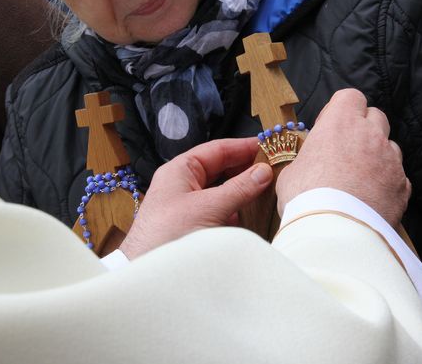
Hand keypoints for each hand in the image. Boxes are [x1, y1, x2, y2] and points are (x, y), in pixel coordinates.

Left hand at [120, 138, 272, 258]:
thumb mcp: (209, 207)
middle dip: (245, 169)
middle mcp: (183, 185)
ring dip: (241, 192)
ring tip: (267, 190)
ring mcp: (187, 207)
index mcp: (180, 171)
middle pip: (220, 170)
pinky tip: (249, 216)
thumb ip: (239, 188)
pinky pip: (218, 213)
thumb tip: (263, 171)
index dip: (243, 147)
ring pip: (221, 192)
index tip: (268, 145)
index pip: (217, 150)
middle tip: (273, 169)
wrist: (149, 275)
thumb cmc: (168, 235)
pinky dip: (234, 212)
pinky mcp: (192, 228)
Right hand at [276, 89, 410, 227]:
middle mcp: (370, 135)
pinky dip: (387, 183)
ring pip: (390, 146)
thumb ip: (306, 161)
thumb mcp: (292, 173)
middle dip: (364, 128)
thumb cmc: (306, 198)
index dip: (340, 110)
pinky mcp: (402, 186)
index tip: (329, 128)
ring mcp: (390, 160)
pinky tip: (371, 198)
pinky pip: (398, 177)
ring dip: (378, 156)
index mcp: (340, 123)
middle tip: (346, 150)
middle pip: (376, 116)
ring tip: (360, 179)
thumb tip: (308, 167)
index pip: (350, 97)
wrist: (334, 231)